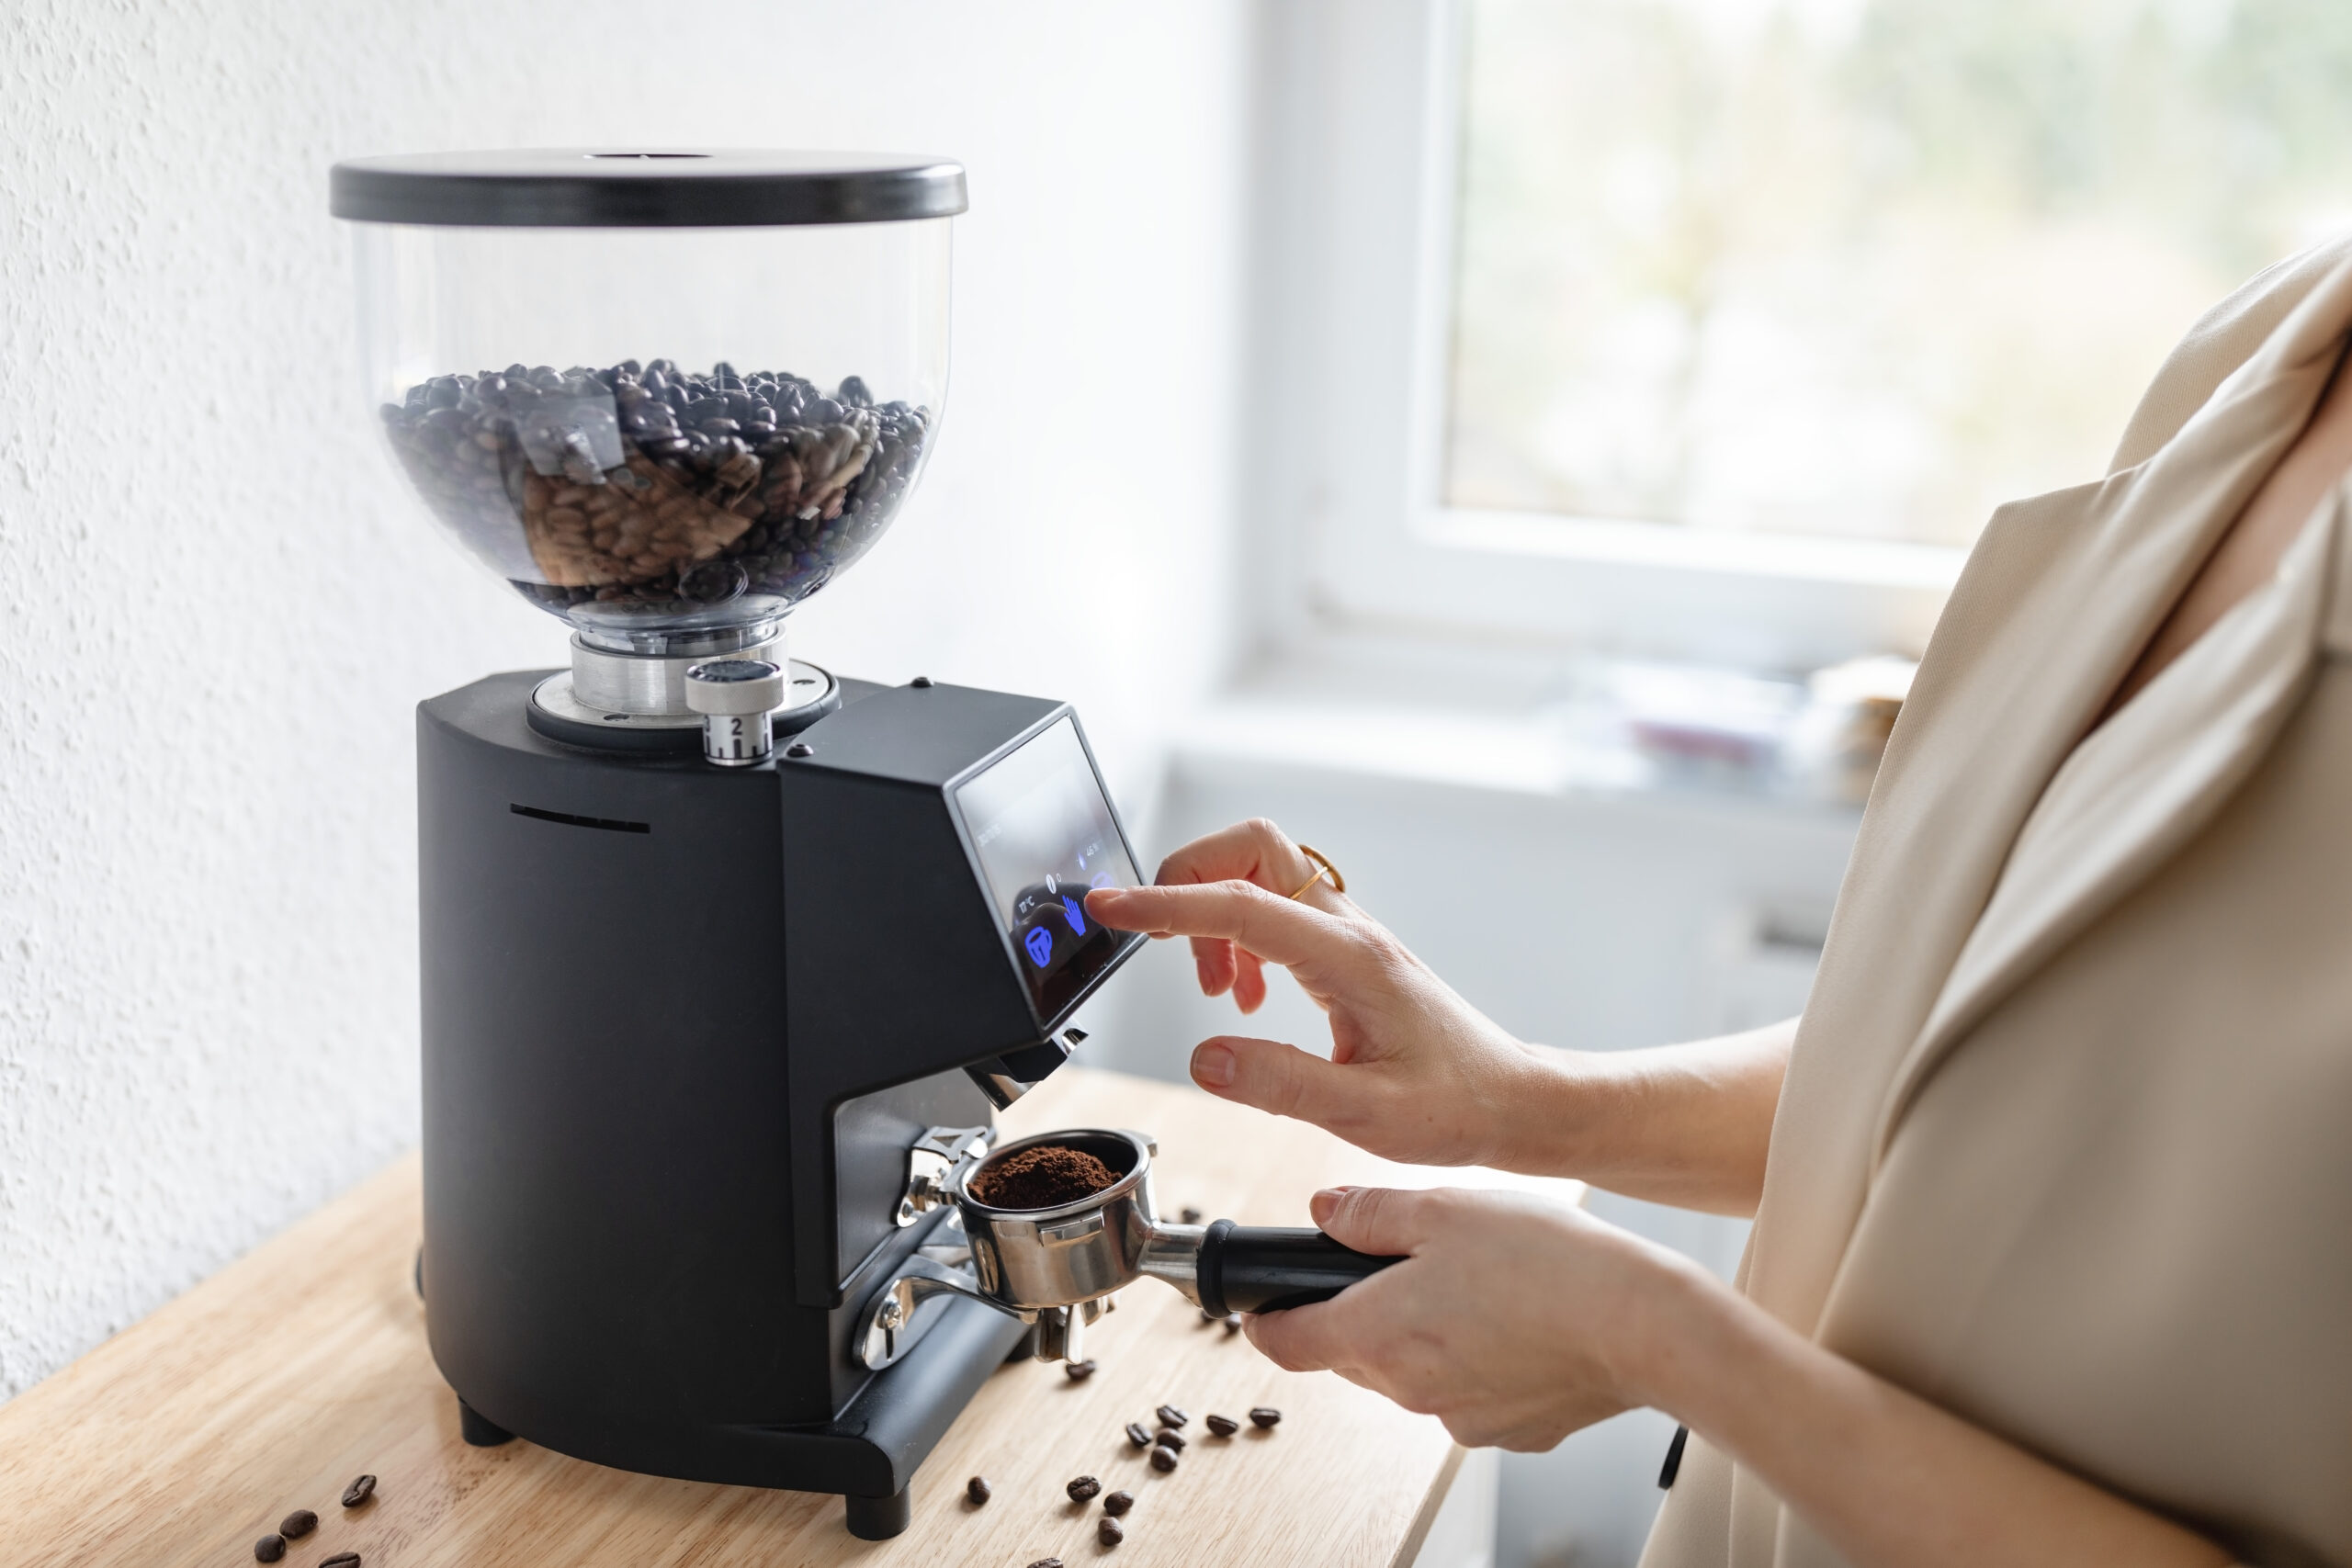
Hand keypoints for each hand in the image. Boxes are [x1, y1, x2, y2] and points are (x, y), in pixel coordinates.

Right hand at [1084, 819, 1540, 1166]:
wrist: (1511, 1100)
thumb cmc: (1454, 1105)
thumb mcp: (1364, 1112)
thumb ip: (1280, 1083)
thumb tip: (1204, 1056)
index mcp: (1348, 956)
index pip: (1239, 903)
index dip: (1165, 904)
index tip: (1110, 908)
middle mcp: (1347, 929)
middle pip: (1249, 848)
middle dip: (1188, 879)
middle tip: (1161, 945)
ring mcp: (1347, 933)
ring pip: (1258, 874)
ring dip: (1213, 919)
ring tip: (1216, 992)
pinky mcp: (1346, 950)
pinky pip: (1274, 910)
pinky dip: (1239, 939)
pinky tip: (1244, 999)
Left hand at [1244, 1185, 1694, 1449]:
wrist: (1643, 1323)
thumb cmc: (1545, 1260)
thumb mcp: (1442, 1208)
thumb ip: (1369, 1212)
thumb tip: (1323, 1211)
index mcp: (1376, 1334)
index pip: (1285, 1344)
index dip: (1265, 1320)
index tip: (1263, 1304)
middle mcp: (1409, 1390)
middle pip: (1350, 1355)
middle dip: (1356, 1313)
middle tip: (1397, 1266)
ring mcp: (1462, 1418)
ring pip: (1412, 1373)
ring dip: (1422, 1334)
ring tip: (1473, 1283)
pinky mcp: (1511, 1431)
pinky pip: (1470, 1392)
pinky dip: (1477, 1360)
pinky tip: (1516, 1320)